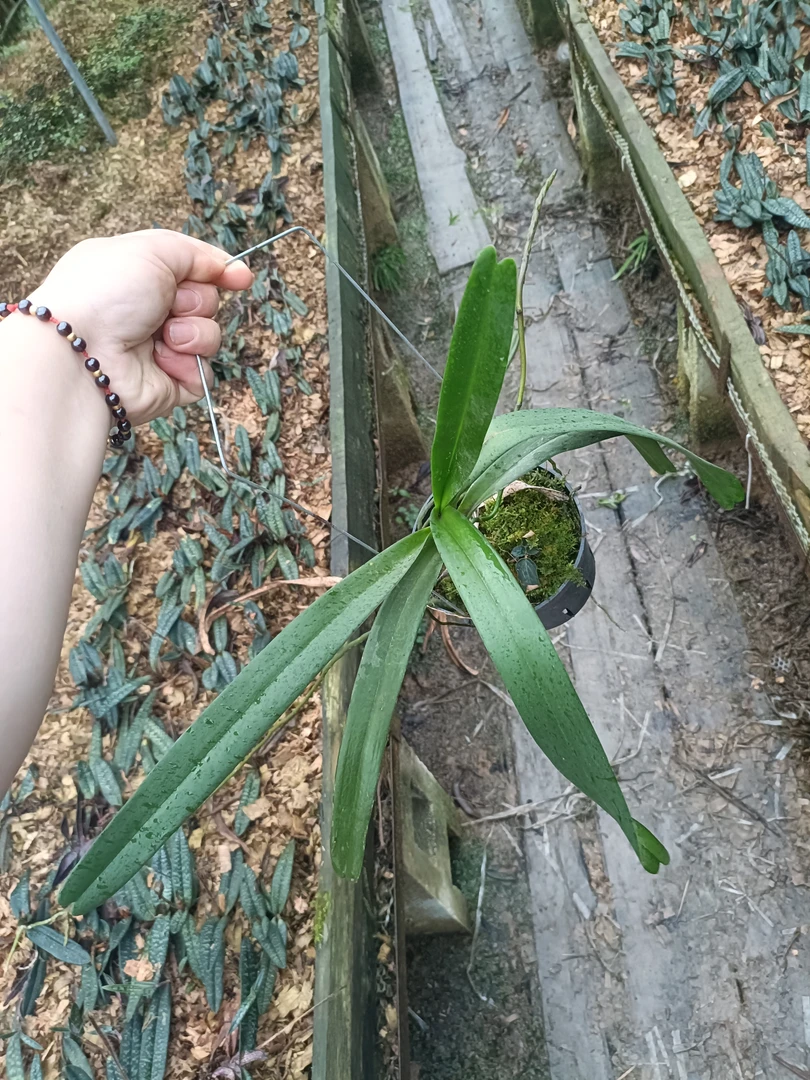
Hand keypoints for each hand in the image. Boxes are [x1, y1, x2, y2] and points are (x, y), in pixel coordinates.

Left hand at [27, 230, 252, 425]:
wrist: (82, 352)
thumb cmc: (105, 294)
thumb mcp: (150, 250)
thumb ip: (195, 253)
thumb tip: (231, 269)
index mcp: (139, 275)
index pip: (191, 268)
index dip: (217, 271)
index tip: (240, 277)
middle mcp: (148, 311)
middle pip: (206, 301)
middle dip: (196, 301)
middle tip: (169, 305)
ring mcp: (159, 349)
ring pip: (210, 337)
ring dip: (194, 333)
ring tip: (163, 337)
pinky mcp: (169, 384)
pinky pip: (205, 374)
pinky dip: (189, 364)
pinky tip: (162, 361)